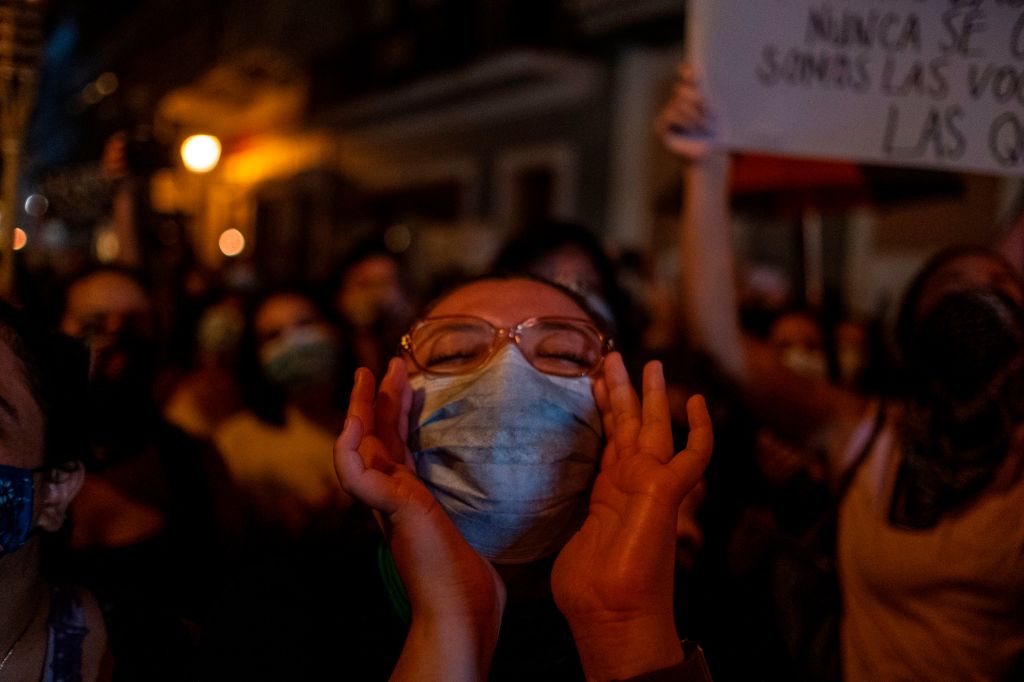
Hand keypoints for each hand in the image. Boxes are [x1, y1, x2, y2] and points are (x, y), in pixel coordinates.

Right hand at [333, 359, 504, 680]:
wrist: (461, 614)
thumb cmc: (469, 585)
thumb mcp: (469, 531)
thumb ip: (465, 510)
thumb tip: (493, 492)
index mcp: (409, 502)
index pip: (399, 447)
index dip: (400, 413)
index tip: (410, 382)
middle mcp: (392, 500)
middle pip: (377, 439)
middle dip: (380, 400)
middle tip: (387, 364)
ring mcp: (386, 505)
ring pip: (359, 447)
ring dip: (361, 410)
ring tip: (371, 375)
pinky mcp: (388, 508)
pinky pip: (354, 472)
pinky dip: (349, 447)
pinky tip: (356, 422)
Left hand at [552, 353, 712, 679]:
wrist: (612, 616)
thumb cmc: (588, 591)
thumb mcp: (568, 542)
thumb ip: (568, 519)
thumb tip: (539, 512)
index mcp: (610, 493)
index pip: (608, 441)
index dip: (603, 412)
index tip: (593, 385)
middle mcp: (631, 484)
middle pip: (628, 425)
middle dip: (621, 391)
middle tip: (612, 357)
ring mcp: (651, 486)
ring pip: (652, 427)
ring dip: (646, 394)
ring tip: (641, 360)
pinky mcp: (667, 493)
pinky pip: (695, 455)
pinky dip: (700, 429)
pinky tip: (696, 401)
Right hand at [655, 64, 716, 159]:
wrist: (709, 155)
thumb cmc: (716, 133)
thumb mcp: (718, 112)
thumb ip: (711, 95)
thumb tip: (704, 77)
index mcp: (692, 93)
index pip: (685, 74)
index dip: (686, 71)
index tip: (693, 74)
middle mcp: (677, 101)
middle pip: (681, 90)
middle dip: (697, 101)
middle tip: (711, 115)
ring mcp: (667, 113)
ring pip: (679, 104)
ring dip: (695, 117)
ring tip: (703, 128)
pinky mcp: (660, 126)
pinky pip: (671, 115)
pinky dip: (684, 122)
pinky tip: (691, 130)